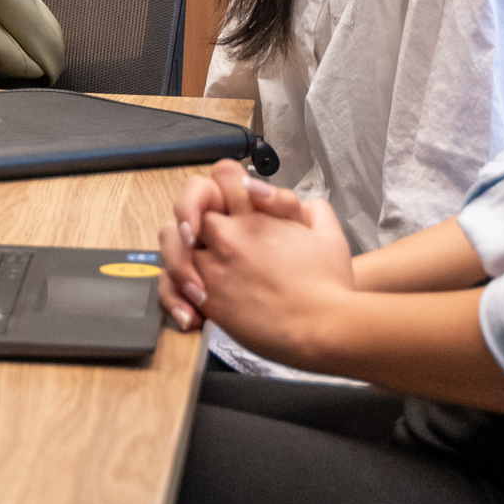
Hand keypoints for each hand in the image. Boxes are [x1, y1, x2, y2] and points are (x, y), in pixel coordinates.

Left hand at [173, 162, 362, 366]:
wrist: (323, 329)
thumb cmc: (330, 287)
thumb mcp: (329, 235)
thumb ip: (312, 211)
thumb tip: (303, 205)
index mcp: (255, 215)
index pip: (222, 174)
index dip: (221, 183)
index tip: (225, 199)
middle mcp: (228, 236)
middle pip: (187, 210)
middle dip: (192, 219)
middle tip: (202, 235)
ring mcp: (214, 268)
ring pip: (173, 245)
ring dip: (181, 254)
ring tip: (196, 269)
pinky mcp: (207, 300)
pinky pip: (173, 286)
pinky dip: (177, 290)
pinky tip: (194, 300)